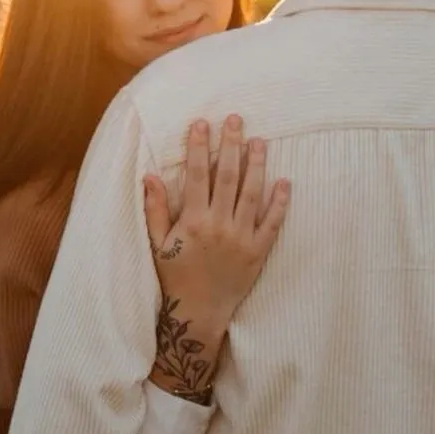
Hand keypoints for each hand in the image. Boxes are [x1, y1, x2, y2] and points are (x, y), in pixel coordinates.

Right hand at [144, 114, 289, 331]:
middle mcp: (218, 226)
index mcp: (192, 221)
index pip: (196, 176)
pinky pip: (272, 223)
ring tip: (259, 141)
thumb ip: (154, 209)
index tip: (202, 123)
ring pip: (252, 194)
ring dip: (256, 165)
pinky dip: (280, 202)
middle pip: (227, 177)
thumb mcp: (156, 244)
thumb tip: (150, 176)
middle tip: (235, 119)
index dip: (198, 147)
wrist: (198, 313)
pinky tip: (284, 181)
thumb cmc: (174, 277)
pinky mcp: (258, 252)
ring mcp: (241, 239)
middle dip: (230, 145)